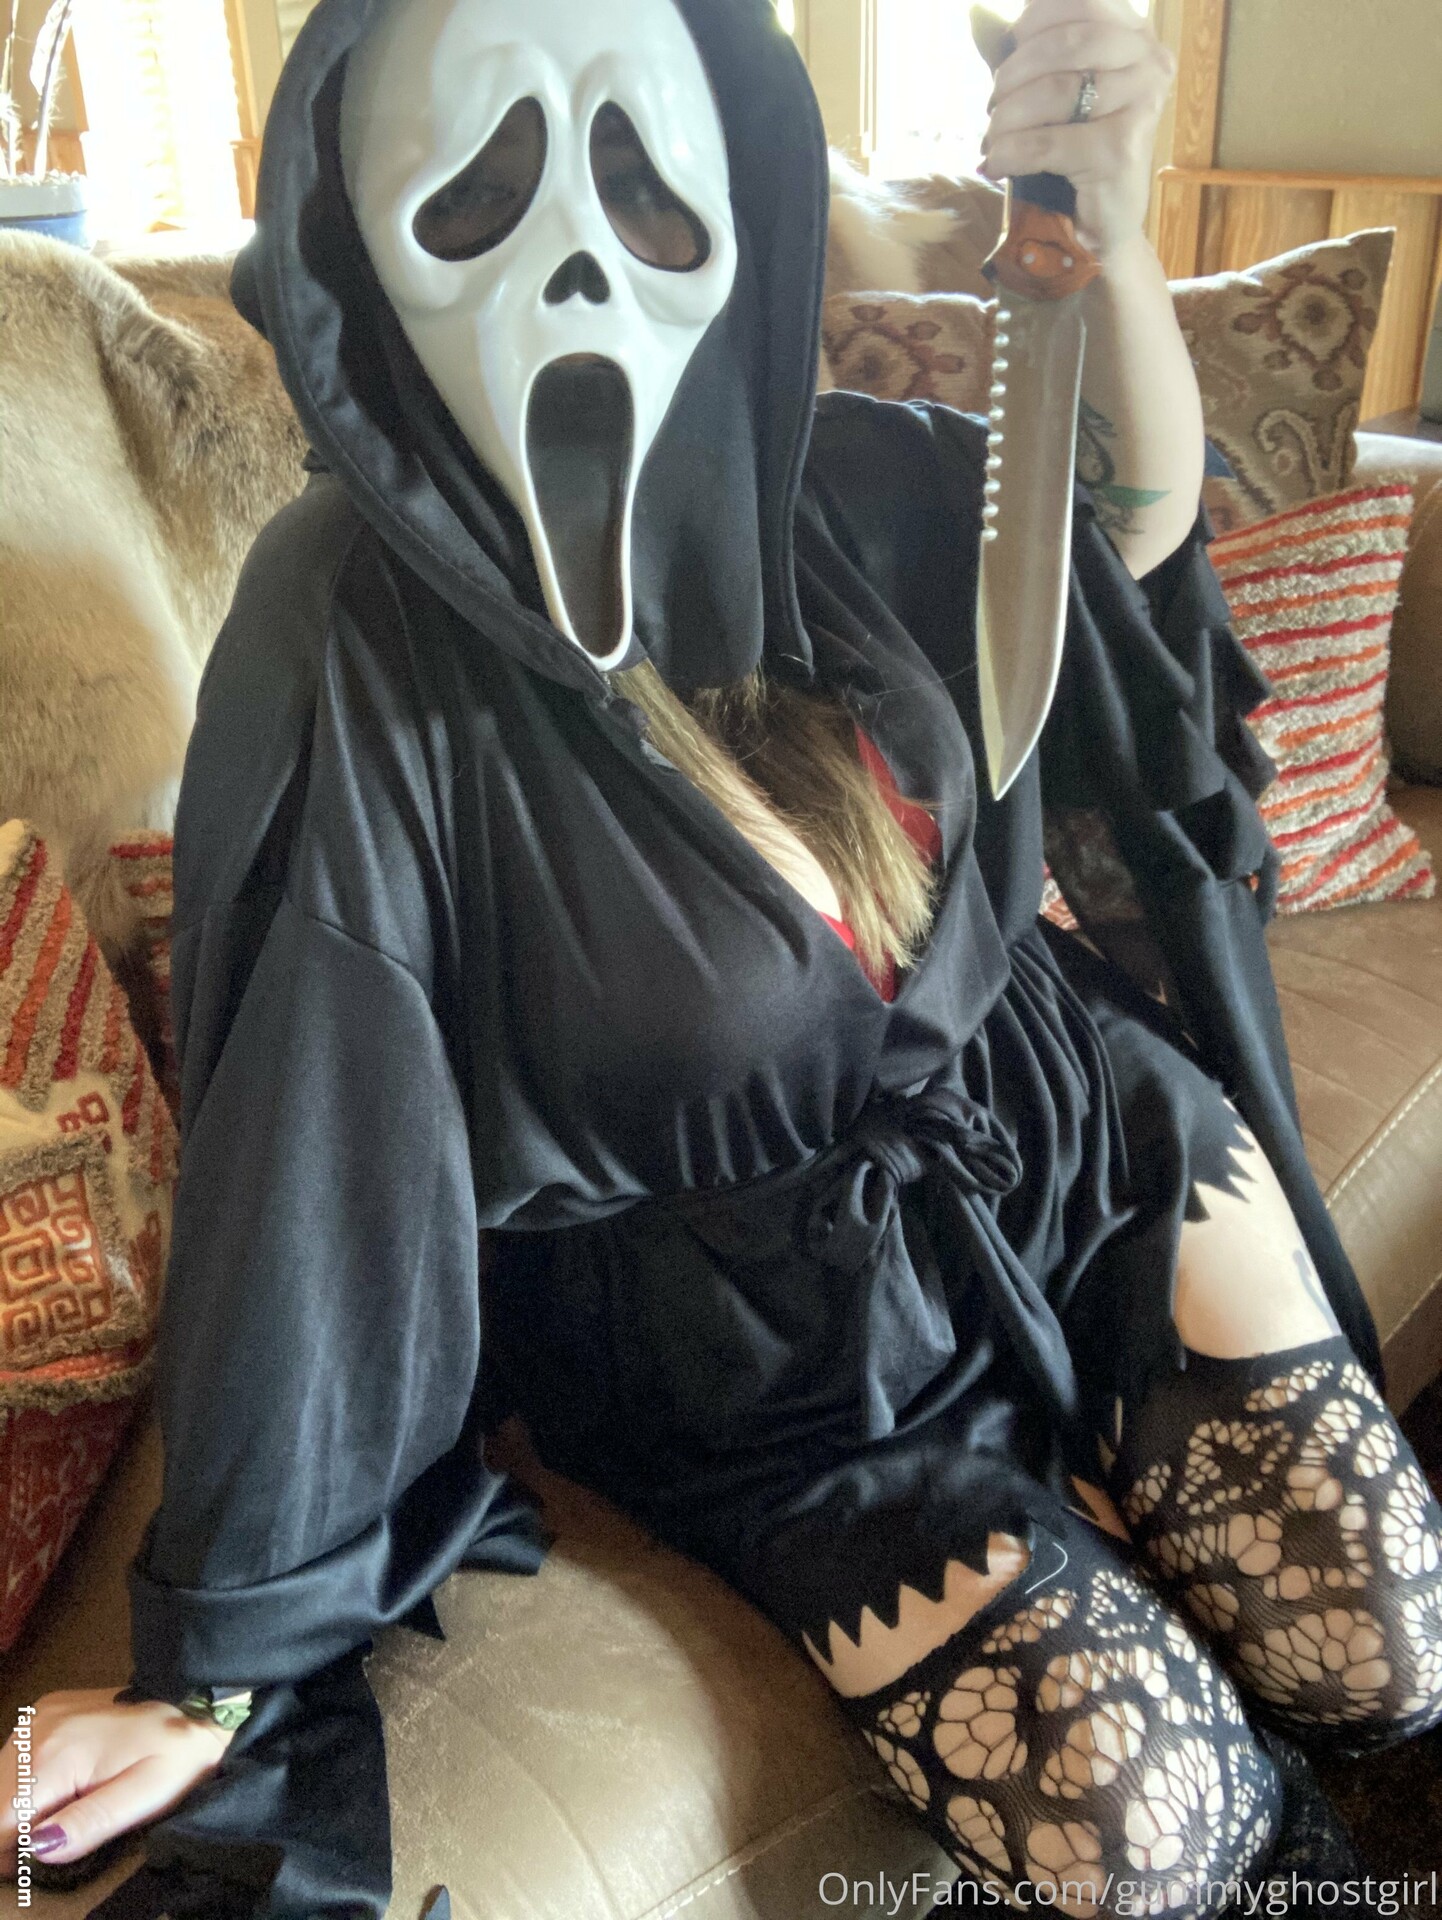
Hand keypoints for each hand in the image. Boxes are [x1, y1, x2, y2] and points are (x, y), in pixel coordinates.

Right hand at [1, 1688, 235, 1876]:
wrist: (197, 1702)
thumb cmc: (176, 1755)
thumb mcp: (144, 1797)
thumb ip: (88, 1824)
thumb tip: (37, 1850)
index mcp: (57, 1753)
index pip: (2, 1820)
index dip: (12, 1851)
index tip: (37, 1861)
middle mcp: (36, 1729)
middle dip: (16, 1829)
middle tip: (60, 1835)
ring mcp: (39, 1715)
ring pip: (2, 1781)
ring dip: (20, 1806)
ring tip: (66, 1808)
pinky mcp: (46, 1711)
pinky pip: (16, 1759)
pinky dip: (28, 1782)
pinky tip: (63, 1785)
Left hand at [977, 0, 1176, 258]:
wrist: (1098, 227)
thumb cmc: (1070, 153)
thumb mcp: (1045, 91)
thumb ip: (1019, 52)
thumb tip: (977, 15)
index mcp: (1135, 35)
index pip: (1080, 1)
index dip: (1031, 23)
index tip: (1006, 59)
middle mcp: (1149, 61)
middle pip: (1066, 43)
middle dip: (1013, 75)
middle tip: (991, 108)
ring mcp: (1142, 104)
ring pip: (1055, 92)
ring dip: (1007, 118)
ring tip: (991, 140)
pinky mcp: (1122, 150)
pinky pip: (1048, 142)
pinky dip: (1010, 153)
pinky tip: (995, 165)